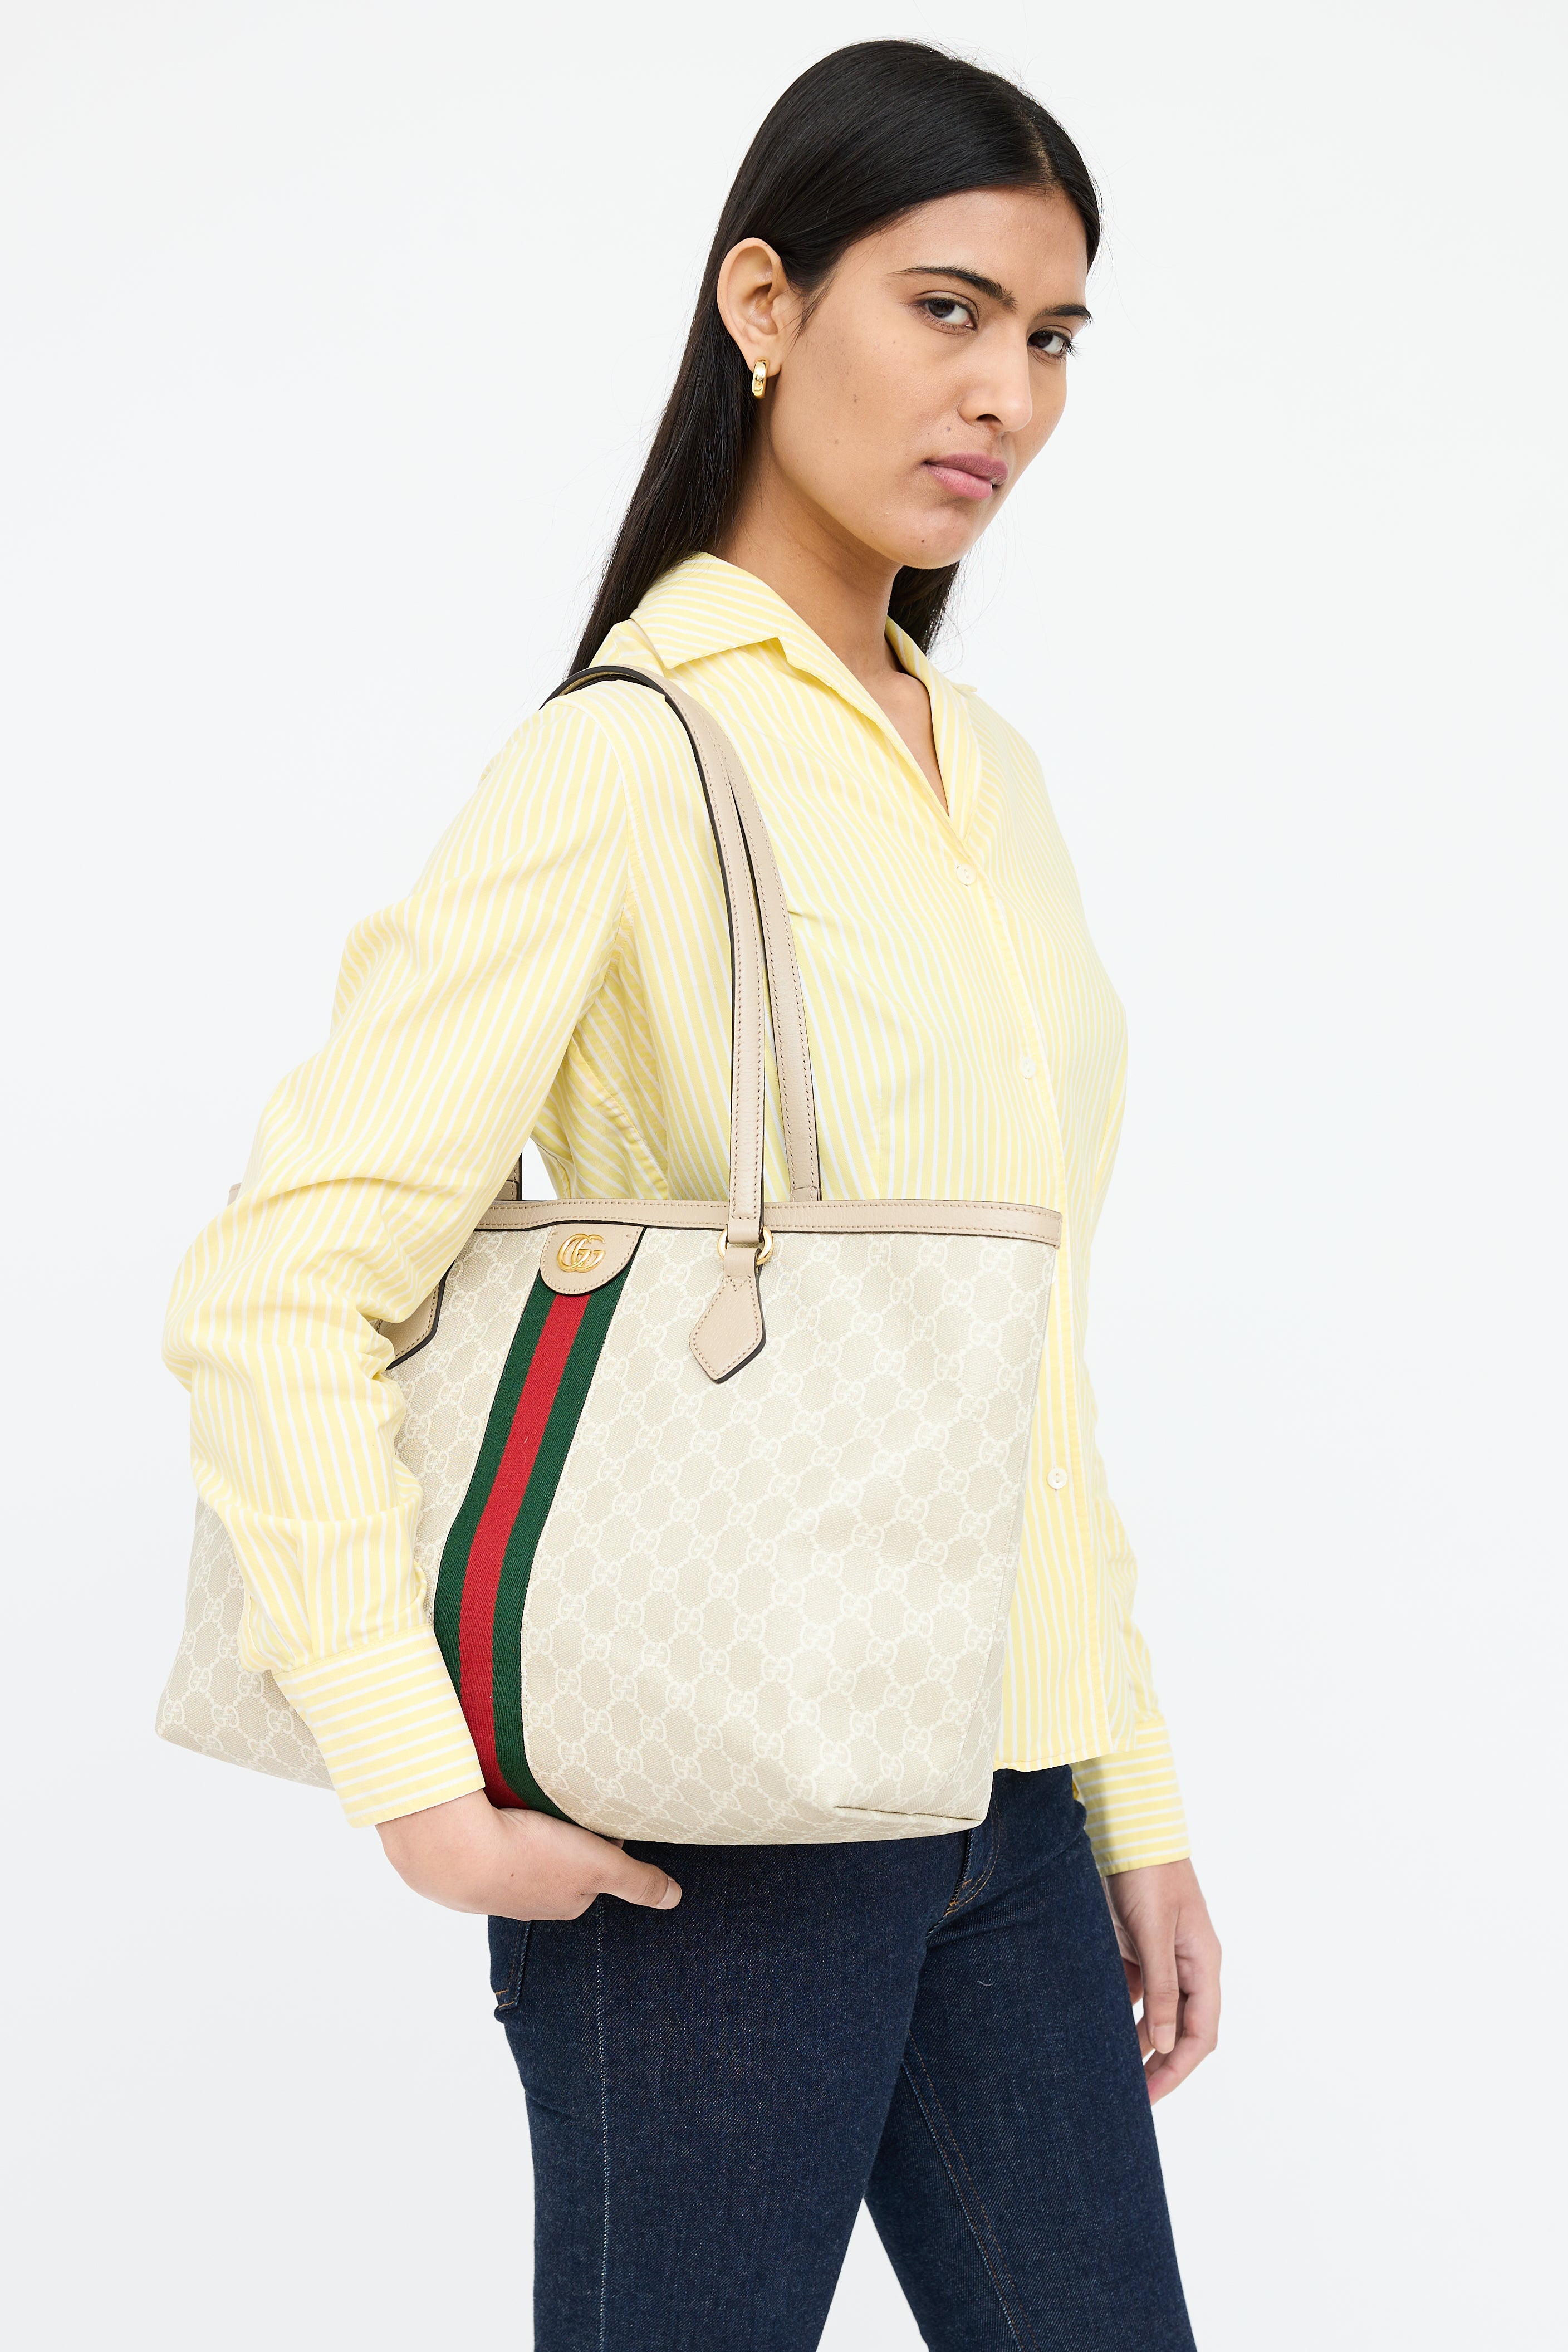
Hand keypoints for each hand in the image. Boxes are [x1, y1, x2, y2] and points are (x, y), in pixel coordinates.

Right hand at [377, 1789, 681, 1919]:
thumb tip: (675, 1898)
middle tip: (562, 1800)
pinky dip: (494, 1823)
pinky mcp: (461, 1862)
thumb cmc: (530, 1858)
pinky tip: (493, 1805)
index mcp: (565, 1903)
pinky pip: (487, 1839)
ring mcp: (491, 1885)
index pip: (593, 1867)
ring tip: (528, 1798)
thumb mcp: (599, 1867)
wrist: (454, 1851)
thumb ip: (638, 1882)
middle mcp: (529, 1901)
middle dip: (563, 1833)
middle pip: (558, 1859)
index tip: (597, 1810)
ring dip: (527, 1827)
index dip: (600, 1836)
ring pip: (521, 1850)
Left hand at [1103, 1857, 1219, 2103]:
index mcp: (1203, 1963)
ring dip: (1142, 2041)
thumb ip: (1161, 1988)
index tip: (1150, 2094)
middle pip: (1183, 2028)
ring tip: (1113, 2071)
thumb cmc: (1146, 1875)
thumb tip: (1168, 2043)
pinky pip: (1139, 1990)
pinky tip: (1103, 2028)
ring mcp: (1165, 1955)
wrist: (1129, 1828)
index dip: (1179, 2068)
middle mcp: (1189, 1964)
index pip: (1201, 2033)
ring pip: (1159, 2013)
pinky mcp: (1141, 1945)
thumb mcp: (1153, 1933)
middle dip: (1161, 2063)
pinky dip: (1124, 2012)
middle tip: (1130, 2096)